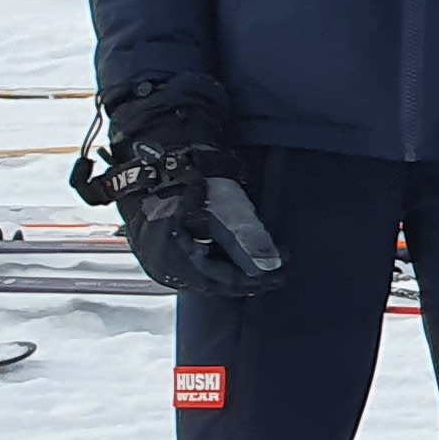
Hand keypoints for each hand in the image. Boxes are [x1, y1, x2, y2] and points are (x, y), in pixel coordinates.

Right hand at [73, 78, 284, 297]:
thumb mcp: (227, 209)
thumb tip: (272, 267)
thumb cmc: (190, 179)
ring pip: (203, 274)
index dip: (254, 280)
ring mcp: (158, 256)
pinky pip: (192, 263)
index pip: (221, 282)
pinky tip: (236, 256)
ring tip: (264, 265)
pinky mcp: (161, 247)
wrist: (162, 158)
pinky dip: (217, 261)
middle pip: (212, 281)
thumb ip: (250, 240)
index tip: (280, 277)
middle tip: (278, 274)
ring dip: (233, 270)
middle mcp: (162, 264)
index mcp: (174, 258)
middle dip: (246, 277)